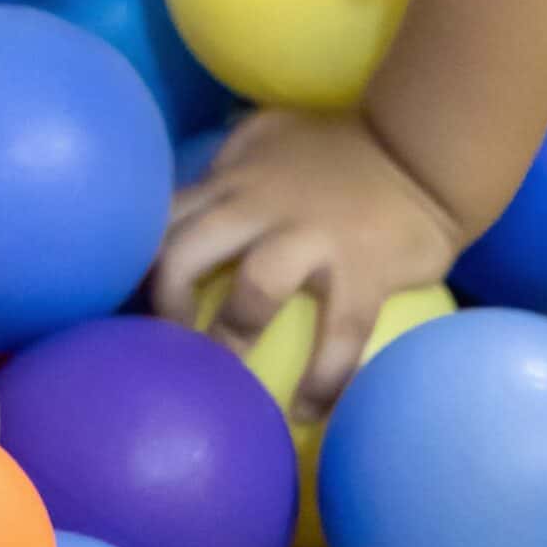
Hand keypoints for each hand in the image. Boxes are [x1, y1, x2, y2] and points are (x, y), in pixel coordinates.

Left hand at [150, 109, 470, 415]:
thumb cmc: (341, 147)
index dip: (136, 263)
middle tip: (169, 348)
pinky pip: (339, 335)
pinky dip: (323, 381)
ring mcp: (312, 236)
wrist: (419, 151)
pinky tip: (308, 413)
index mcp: (234, 178)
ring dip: (232, 339)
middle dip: (167, 304)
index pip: (163, 215)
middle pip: (186, 250)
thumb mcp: (271, 133)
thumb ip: (230, 158)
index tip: (127, 304)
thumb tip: (194, 188)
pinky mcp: (363, 269)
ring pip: (254, 288)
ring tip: (226, 387)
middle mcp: (260, 204)